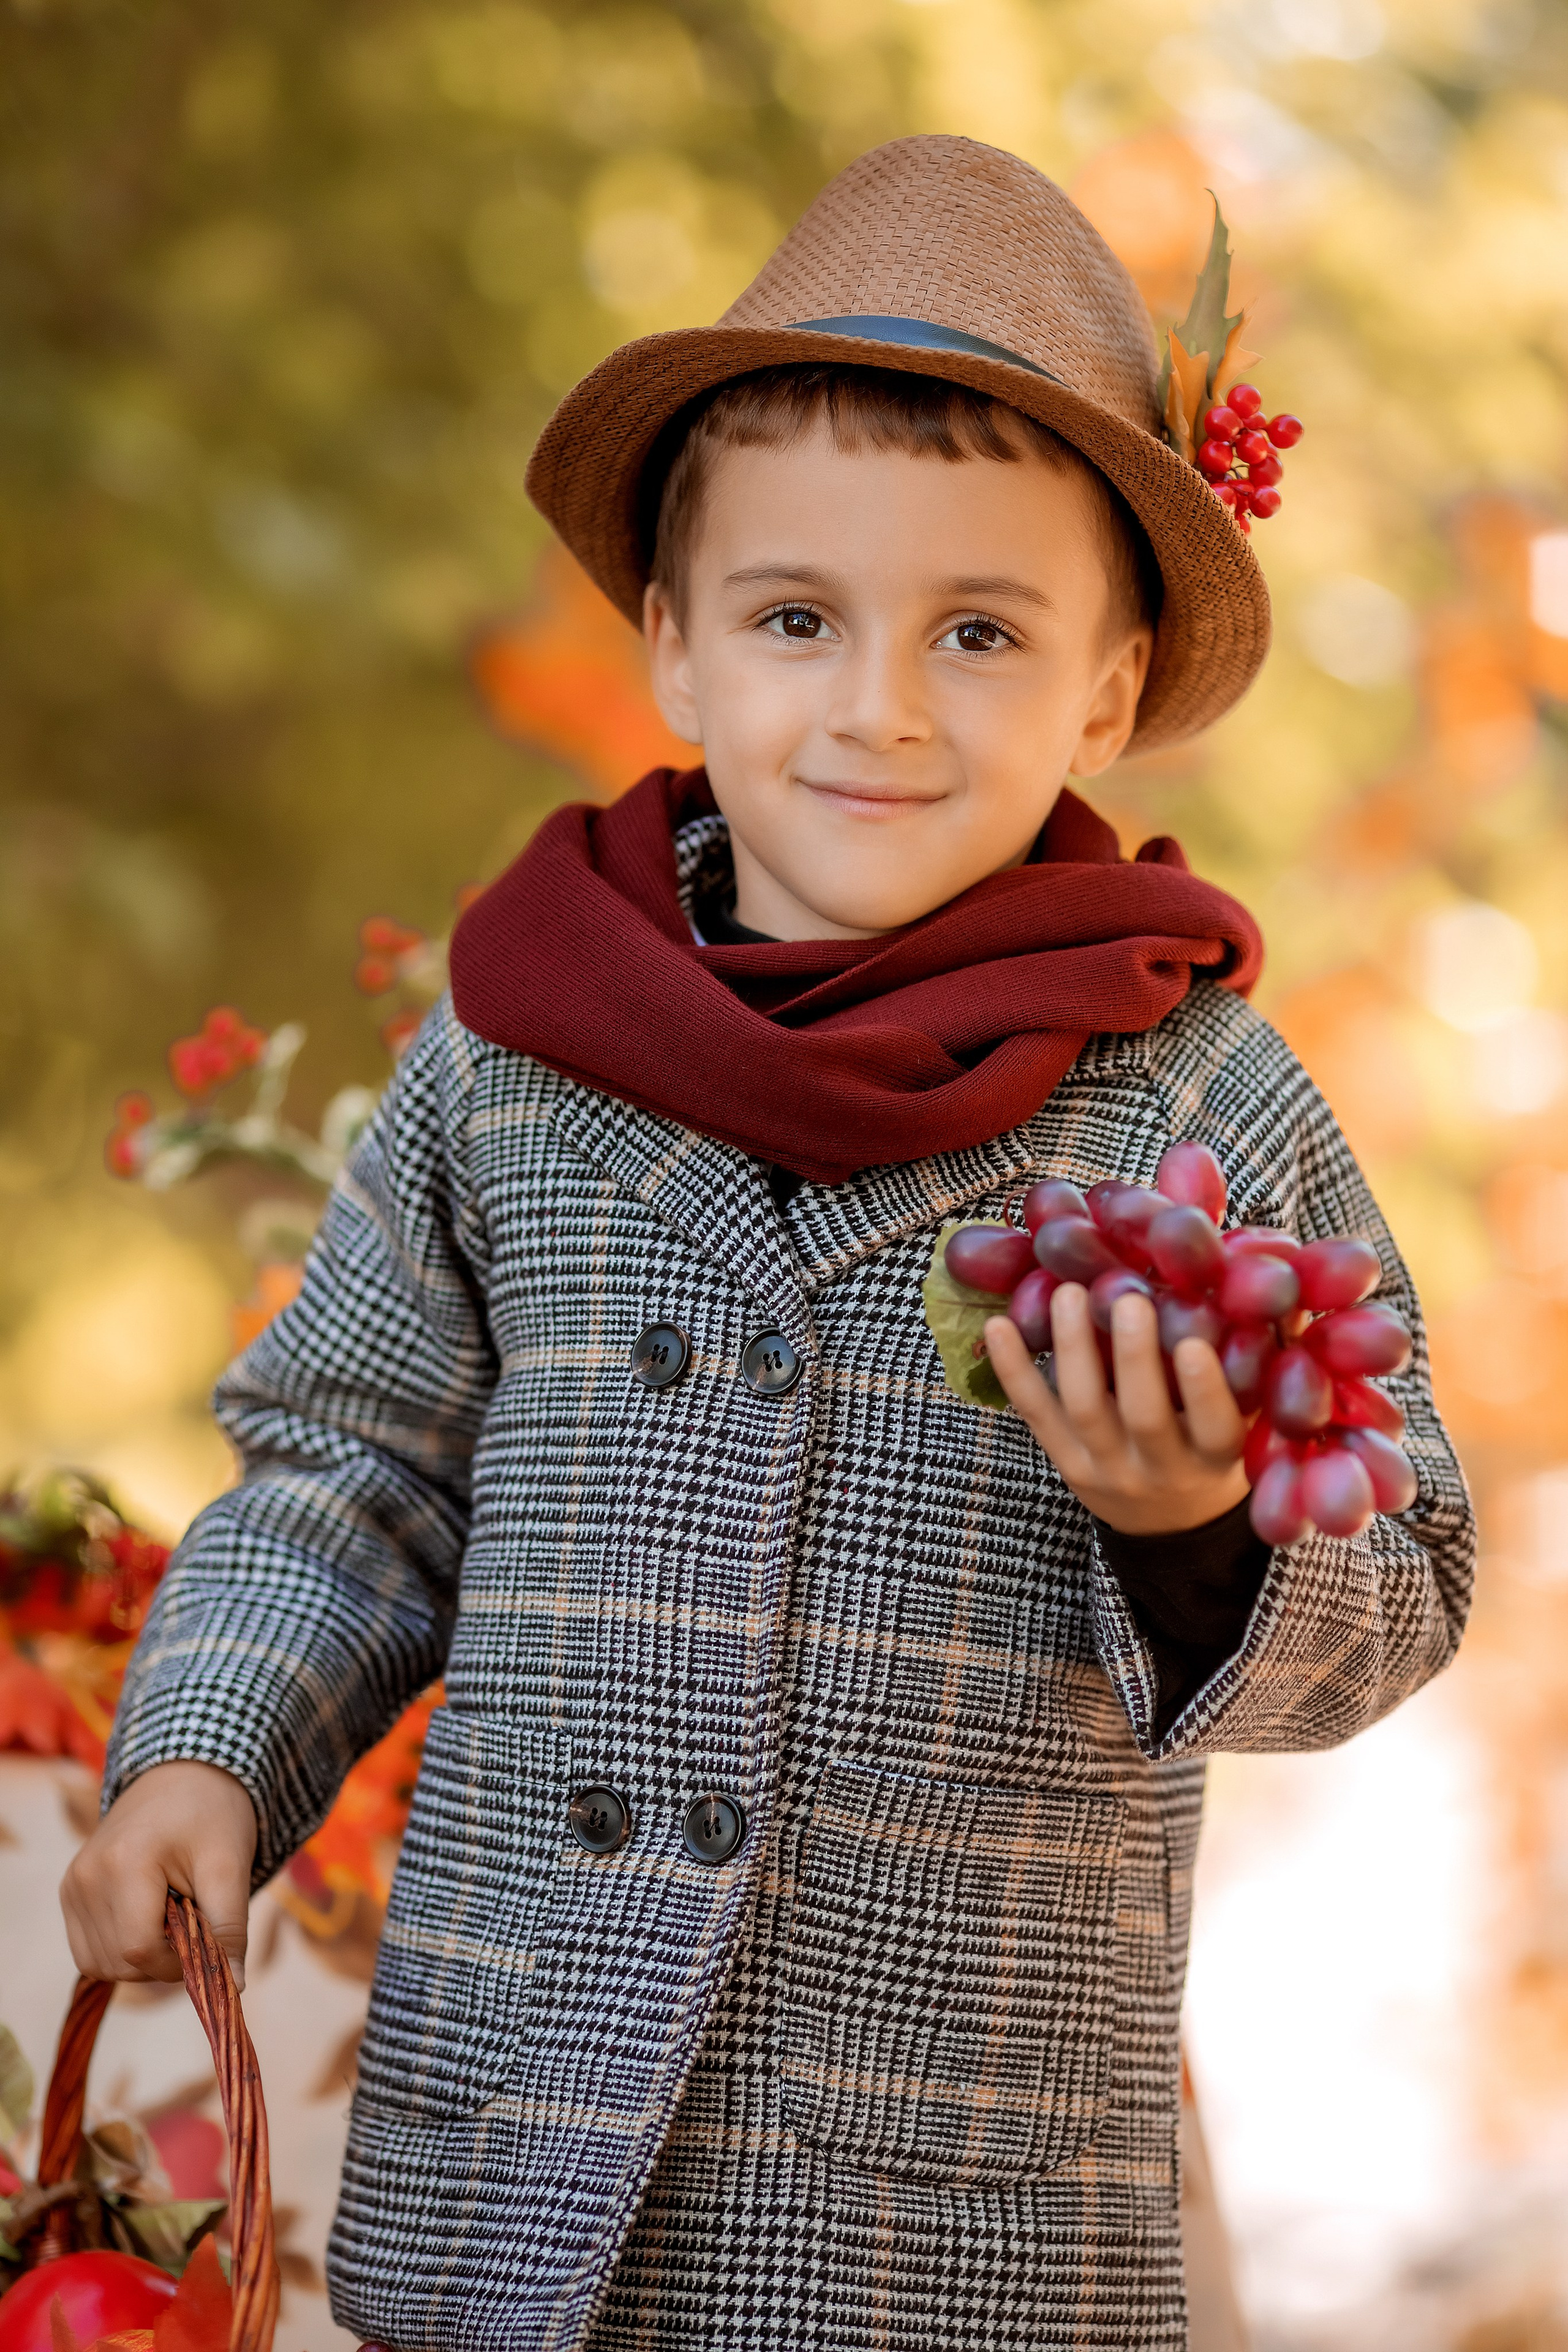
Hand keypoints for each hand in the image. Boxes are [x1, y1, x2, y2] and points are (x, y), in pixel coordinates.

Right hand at [60, 1761, 256, 1988]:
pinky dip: (120, 1948)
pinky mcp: (70, 1891)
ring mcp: (72, 1885)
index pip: (138, 1951)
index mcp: (124, 1864)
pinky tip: (148, 1915)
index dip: (177, 1964)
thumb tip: (234, 1986)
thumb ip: (230, 1929)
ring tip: (170, 1912)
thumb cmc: (213, 1815)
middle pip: (118, 1964)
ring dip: (141, 1957)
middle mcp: (85, 1877)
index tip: (206, 1940)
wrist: (185, 1775)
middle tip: (192, 1918)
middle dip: (162, 1961)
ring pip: (100, 1964)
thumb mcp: (231, 1867)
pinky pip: (89, 1950)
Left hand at [984, 1281, 1248, 1535]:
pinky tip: (1000, 1326)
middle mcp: (1161, 1469)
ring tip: (1070, 1293)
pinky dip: (1014, 1369)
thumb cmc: (1216, 1447)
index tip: (1194, 1343)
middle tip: (1128, 1298)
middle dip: (1134, 1357)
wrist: (1173, 1524)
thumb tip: (1271, 1284)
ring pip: (1084, 1409)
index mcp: (1217, 1458)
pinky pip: (1035, 1414)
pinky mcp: (1064, 1460)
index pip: (1215, 1427)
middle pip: (1144, 1416)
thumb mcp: (1251, 1420)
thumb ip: (1258, 1360)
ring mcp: (1105, 1467)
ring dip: (1074, 1348)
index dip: (1204, 1389)